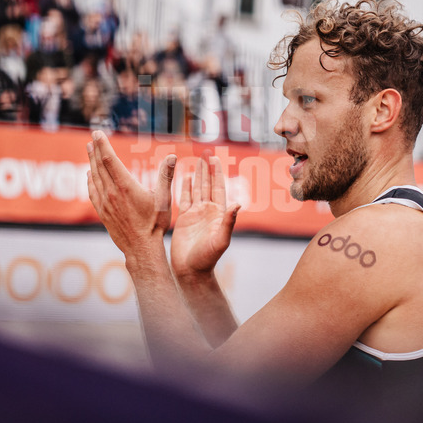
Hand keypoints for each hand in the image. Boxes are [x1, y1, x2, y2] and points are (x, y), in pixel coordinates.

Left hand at [87, 130, 176, 259]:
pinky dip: (90, 180)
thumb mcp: (164, 198)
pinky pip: (92, 192)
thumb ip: (165, 176)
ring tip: (89, 149)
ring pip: (94, 177)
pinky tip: (89, 174)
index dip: (103, 145)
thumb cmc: (155, 224)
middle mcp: (112, 193)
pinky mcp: (102, 213)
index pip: (109, 160)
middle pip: (99, 166)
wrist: (141, 248)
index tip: (98, 133)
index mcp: (126, 186)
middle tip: (92, 136)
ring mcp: (105, 203)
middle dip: (96, 149)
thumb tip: (172, 156)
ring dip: (91, 161)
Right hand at [170, 156, 239, 276]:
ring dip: (197, 175)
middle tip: (205, 152)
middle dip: (207, 169)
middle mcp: (208, 211)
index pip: (218, 188)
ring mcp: (195, 214)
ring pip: (196, 189)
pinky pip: (184, 199)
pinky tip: (184, 177)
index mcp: (218, 213)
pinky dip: (185, 187)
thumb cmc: (208, 258)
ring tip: (196, 160)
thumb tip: (239, 204)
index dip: (217, 173)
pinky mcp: (183, 219)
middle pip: (207, 185)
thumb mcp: (221, 240)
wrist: (191, 271)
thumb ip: (229, 222)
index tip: (215, 158)